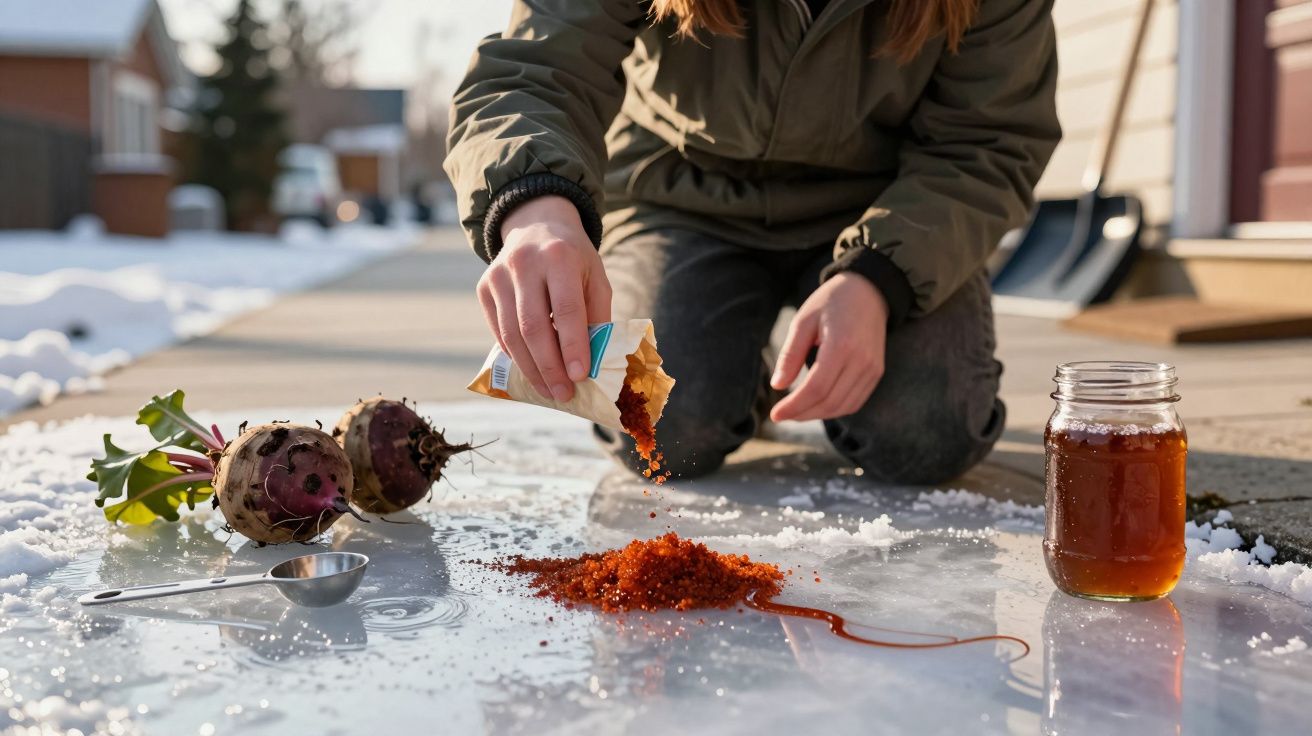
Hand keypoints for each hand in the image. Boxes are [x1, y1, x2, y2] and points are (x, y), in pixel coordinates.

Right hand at [478, 195, 611, 401]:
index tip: (580, 376)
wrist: (536, 224)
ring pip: (511, 334)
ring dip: (531, 368)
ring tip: (549, 391)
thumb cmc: (574, 259)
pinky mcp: (484, 287)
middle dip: (549, 366)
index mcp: (559, 256)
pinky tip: (532, 371)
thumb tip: (593, 363)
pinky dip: (516, 356)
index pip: (565, 309)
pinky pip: (498, 331)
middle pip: (533, 326)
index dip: (572, 345)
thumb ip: (596, 316)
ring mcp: (498, 275)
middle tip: (564, 393)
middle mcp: (524, 263)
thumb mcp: (595, 277)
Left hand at [769, 273, 887, 421]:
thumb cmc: (831, 301)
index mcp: (841, 346)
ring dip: (818, 415)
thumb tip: (777, 386)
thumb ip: (790, 354)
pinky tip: (817, 406)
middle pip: (830, 402)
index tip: (775, 414)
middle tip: (782, 415)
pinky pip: (856, 401)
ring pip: (844, 407)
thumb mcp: (803, 321)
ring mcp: (872, 369)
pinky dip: (835, 409)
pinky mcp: (876, 372)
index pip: (816, 389)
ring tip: (796, 412)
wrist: (869, 291)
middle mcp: (862, 361)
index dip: (794, 406)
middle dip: (803, 414)